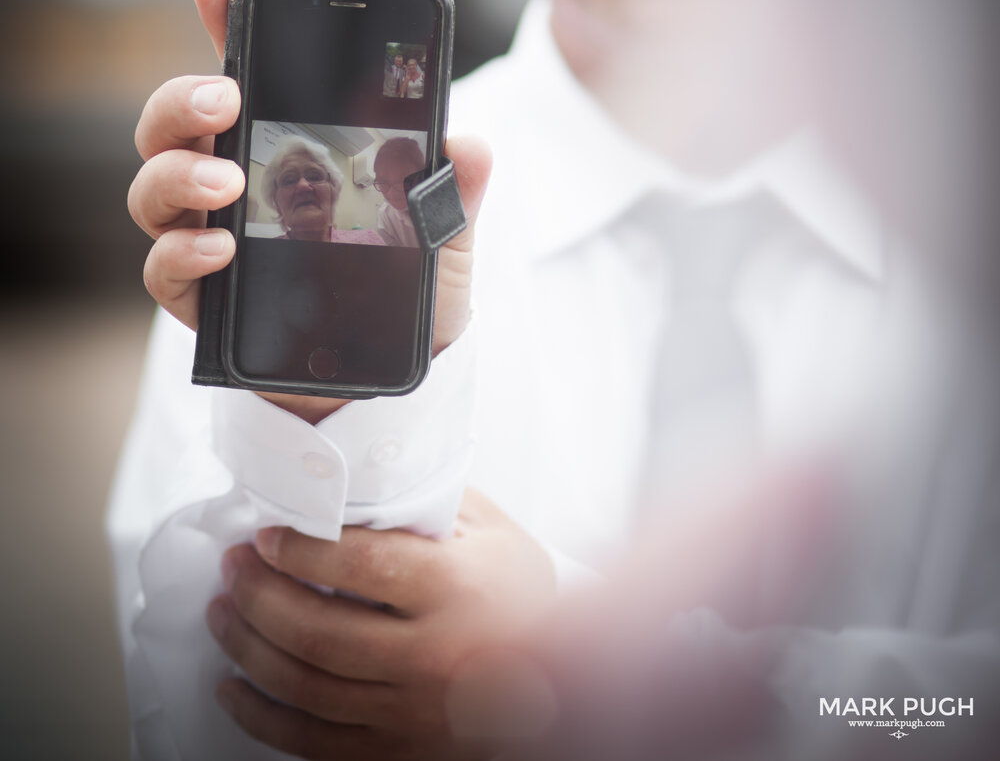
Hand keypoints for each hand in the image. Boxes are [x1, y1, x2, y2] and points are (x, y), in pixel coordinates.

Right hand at [127, 0, 491, 422]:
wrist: (386, 383)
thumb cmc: (405, 293)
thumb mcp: (443, 238)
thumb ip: (452, 191)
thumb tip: (471, 143)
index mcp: (286, 144)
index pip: (246, 69)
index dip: (225, 19)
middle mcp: (233, 181)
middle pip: (175, 122)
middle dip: (183, 98)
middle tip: (224, 100)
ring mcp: (208, 236)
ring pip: (153, 186)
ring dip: (178, 175)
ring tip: (226, 184)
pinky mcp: (200, 300)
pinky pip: (163, 269)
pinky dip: (181, 255)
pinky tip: (218, 250)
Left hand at [207, 488, 556, 759]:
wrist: (570, 679)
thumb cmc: (521, 596)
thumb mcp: (491, 532)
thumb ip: (428, 503)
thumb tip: (355, 479)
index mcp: (456, 590)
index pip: (360, 564)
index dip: (301, 548)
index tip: (267, 535)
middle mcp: (433, 657)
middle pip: (318, 630)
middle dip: (258, 594)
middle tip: (235, 567)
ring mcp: (413, 714)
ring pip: (306, 687)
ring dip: (248, 648)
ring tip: (224, 614)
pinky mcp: (399, 751)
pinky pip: (313, 742)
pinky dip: (262, 717)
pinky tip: (235, 688)